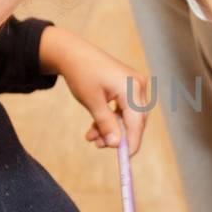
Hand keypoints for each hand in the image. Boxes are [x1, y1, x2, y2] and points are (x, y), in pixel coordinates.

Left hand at [40, 26, 148, 154]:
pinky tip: (95, 127)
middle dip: (118, 135)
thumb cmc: (82, 74)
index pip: (137, 122)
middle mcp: (138, 85)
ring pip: (129, 116)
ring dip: (112, 128)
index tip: (125, 159)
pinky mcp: (128, 86)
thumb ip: (106, 124)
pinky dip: (111, 119)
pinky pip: (125, 109)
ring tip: (91, 136)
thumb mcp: (92, 101)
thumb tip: (116, 145)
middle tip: (99, 146)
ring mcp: (135, 85)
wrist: (73, 53)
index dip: (132, 142)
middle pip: (136, 120)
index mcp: (131, 87)